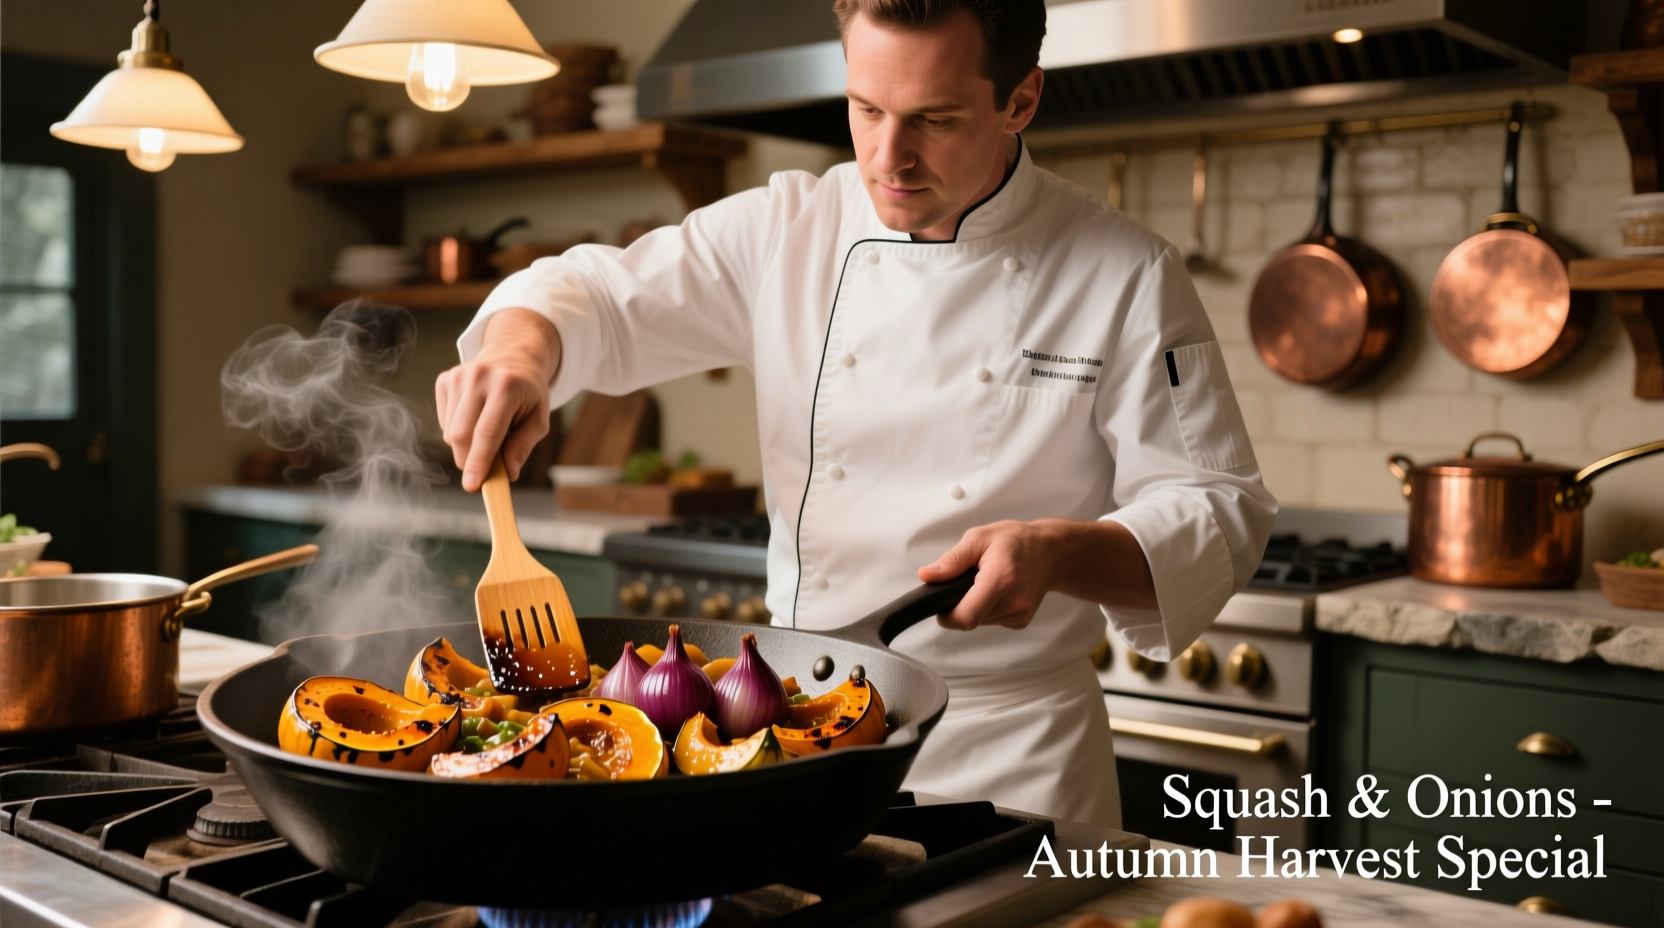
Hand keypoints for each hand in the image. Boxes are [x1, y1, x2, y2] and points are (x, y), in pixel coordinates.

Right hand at [435, 308, 561, 491]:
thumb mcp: (539, 417)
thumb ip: (523, 445)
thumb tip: (508, 472)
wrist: (513, 353)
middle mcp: (478, 378)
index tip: (472, 485)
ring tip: (488, 431)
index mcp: (506, 387)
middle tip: (483, 469)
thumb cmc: (528, 391)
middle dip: (469, 460)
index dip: (478, 461)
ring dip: (465, 445)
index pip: (487, 432)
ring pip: (450, 432)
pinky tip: (475, 417)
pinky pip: (444, 421)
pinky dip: (457, 431)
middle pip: (461, 435)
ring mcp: (458, 377)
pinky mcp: (445, 380)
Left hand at [918, 518, 1157, 630]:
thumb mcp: (979, 538)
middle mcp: (1014, 600)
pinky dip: (987, 608)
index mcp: (1001, 578)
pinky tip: (997, 591)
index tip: (941, 605)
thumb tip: (927, 576)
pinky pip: (991, 621)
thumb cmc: (1016, 541)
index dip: (947, 616)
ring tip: (986, 582)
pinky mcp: (1021, 621)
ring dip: (974, 606)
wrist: (1051, 552)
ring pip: (979, 621)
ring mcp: (1020, 614)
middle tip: (968, 582)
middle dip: (960, 604)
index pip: (967, 616)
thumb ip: (951, 561)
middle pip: (970, 620)